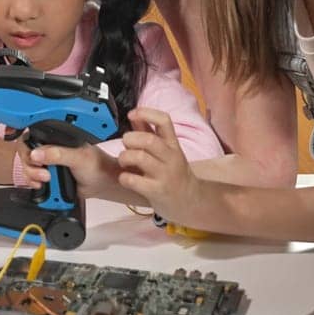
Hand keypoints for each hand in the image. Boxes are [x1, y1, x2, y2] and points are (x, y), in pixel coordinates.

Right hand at [27, 143, 123, 198]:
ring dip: (32, 176)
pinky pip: (32, 179)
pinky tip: (43, 186)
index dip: (27, 149)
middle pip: (26, 154)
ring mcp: (47, 162)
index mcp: (56, 138)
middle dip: (30, 166)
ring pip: (27, 167)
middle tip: (44, 174)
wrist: (102, 184)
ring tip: (46, 181)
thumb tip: (36, 154)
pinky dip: (34, 183)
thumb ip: (57, 154)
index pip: (31, 137)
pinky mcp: (47, 176)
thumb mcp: (77, 157)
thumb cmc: (96, 165)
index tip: (33, 159)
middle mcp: (49, 148)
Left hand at [116, 108, 209, 223]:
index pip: (164, 120)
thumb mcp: (167, 151)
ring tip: (124, 162)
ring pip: (140, 158)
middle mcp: (171, 158)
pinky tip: (125, 178)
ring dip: (125, 157)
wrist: (190, 200)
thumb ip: (150, 134)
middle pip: (148, 140)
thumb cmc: (174, 173)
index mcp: (172, 144)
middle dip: (130, 139)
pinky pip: (134, 181)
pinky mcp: (157, 191)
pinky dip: (124, 177)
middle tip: (125, 144)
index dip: (146, 113)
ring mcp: (165, 175)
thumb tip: (134, 116)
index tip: (132, 114)